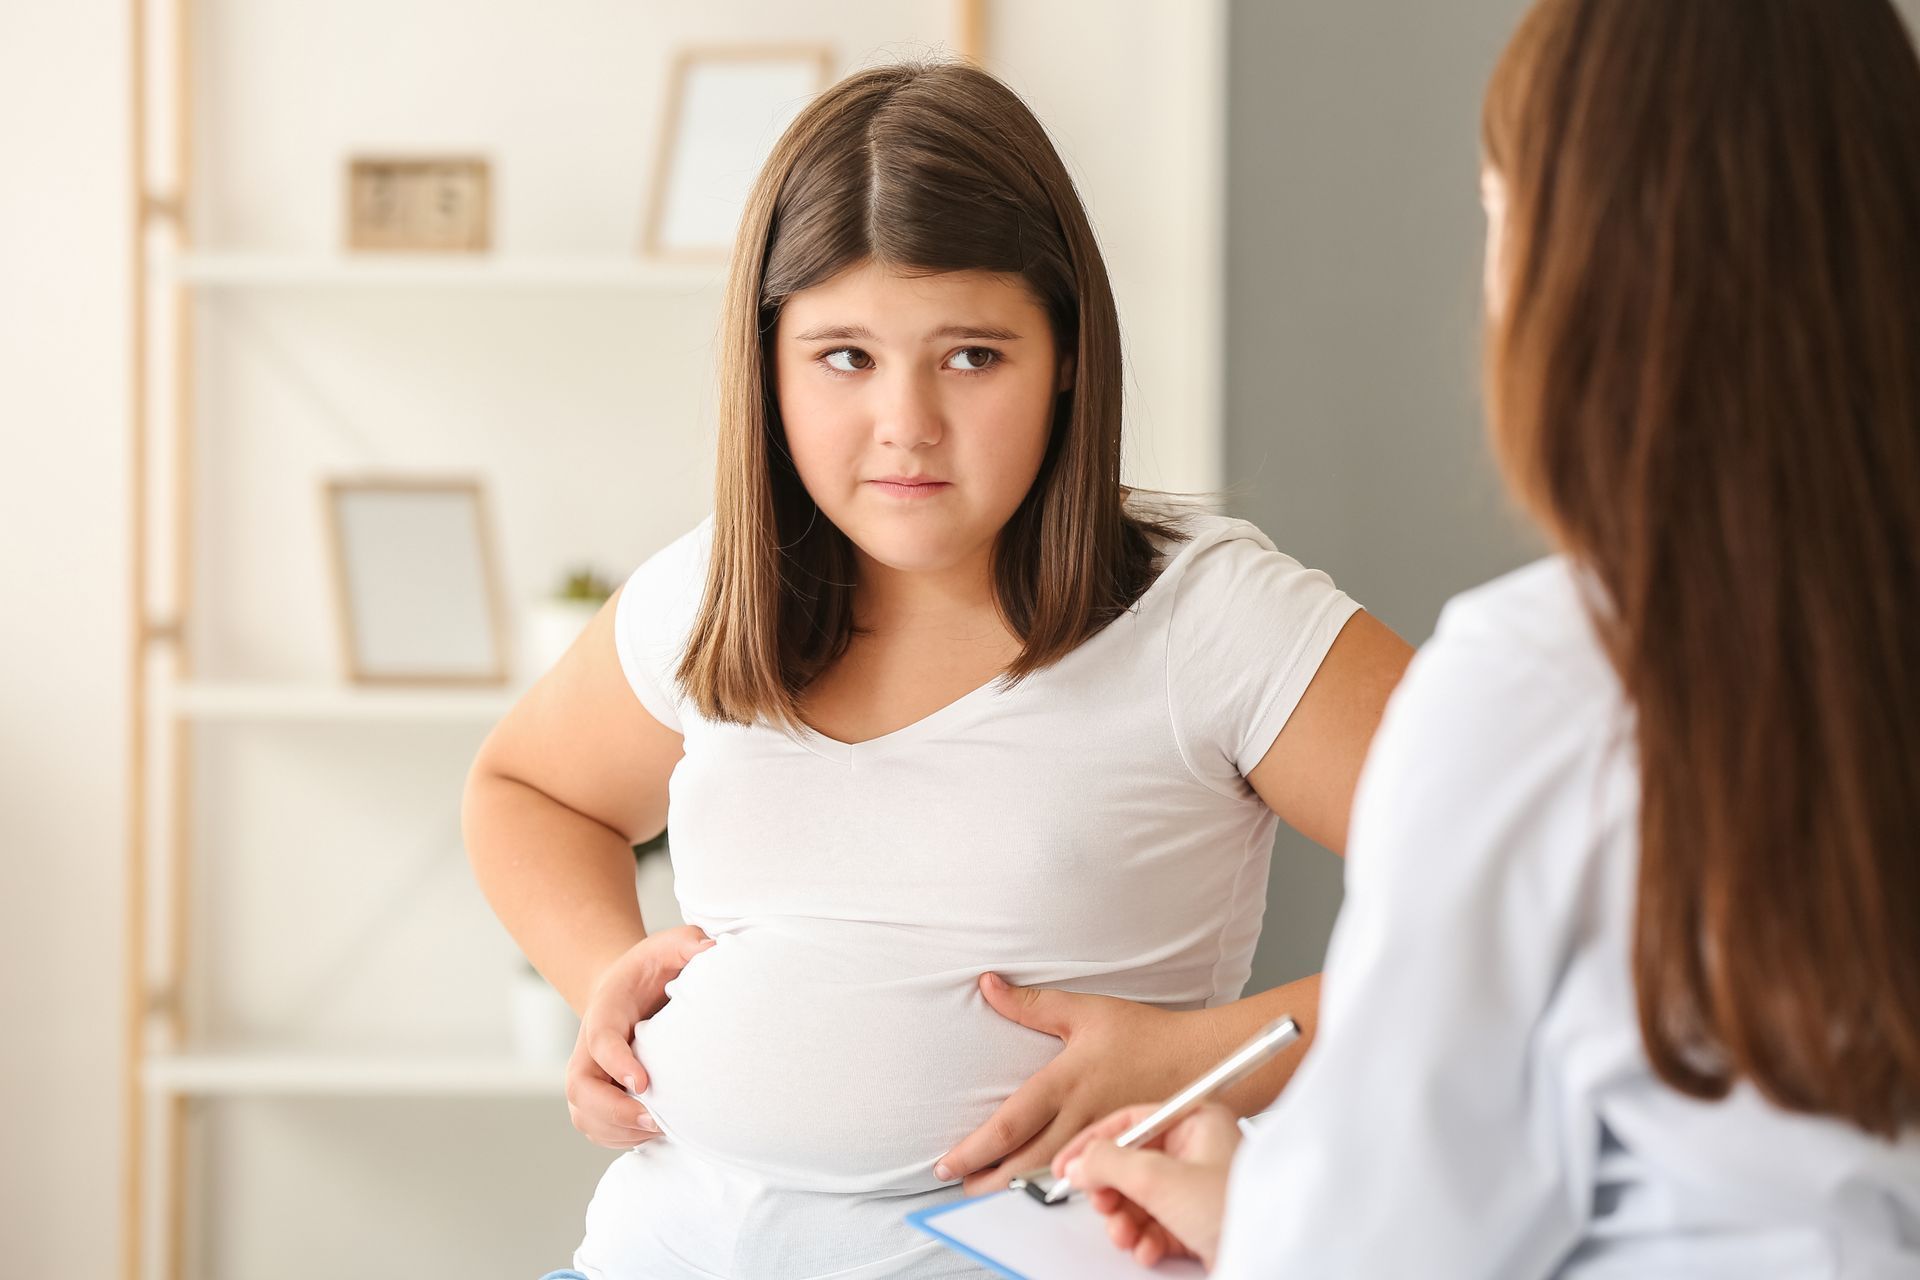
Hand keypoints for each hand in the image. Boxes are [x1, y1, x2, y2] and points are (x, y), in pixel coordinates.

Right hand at [564, 925, 713, 1148]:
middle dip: (613, 1111)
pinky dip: (620, 1140)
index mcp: (605, 1010)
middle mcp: (588, 1048)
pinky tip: (653, 1133)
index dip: (617, 1063)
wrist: (628, 990)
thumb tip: (713, 948)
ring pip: (585, 1116)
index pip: (601, 1038)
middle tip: (654, 1120)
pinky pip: (597, 1130)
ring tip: (660, 1131)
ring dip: (618, 1132)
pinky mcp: (596, 1098)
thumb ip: (688, 943)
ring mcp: (589, 1075)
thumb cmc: (652, 970)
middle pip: (580, 1088)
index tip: (643, 1082)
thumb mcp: (669, 945)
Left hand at [936, 974, 1214, 1194]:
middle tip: (959, 1187)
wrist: (1199, 1059)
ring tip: (987, 1191)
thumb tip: (987, 984)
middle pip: (1024, 1163)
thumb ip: (1031, 1004)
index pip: (1010, 1124)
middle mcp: (1081, 1116)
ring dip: (1015, 1188)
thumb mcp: (1084, 1010)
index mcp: (1066, 1082)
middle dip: (988, 1180)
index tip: (946, 1162)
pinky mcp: (1120, 1150)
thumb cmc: (1143, 1033)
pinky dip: (1051, 1184)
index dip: (974, 1149)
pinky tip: (1036, 1185)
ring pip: (1050, 1175)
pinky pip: (1081, 1175)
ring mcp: (1102, 1139)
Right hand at [1051, 1102, 1241, 1269]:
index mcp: (1197, 1120)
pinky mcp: (1199, 1223)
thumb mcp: (1161, 1179)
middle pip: (1131, 1164)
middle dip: (1112, 1191)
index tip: (1066, 1166)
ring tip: (1126, 1233)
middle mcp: (1198, 1150)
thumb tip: (1080, 1162)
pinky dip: (1146, 1238)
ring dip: (1126, 1220)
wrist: (1269, 1258)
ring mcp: (1199, 1188)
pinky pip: (1157, 1224)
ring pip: (1140, 1198)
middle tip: (1101, 1205)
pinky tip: (1148, 1248)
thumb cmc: (1237, 1209)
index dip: (1094, 1144)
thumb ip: (1110, 1164)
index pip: (1130, 1122)